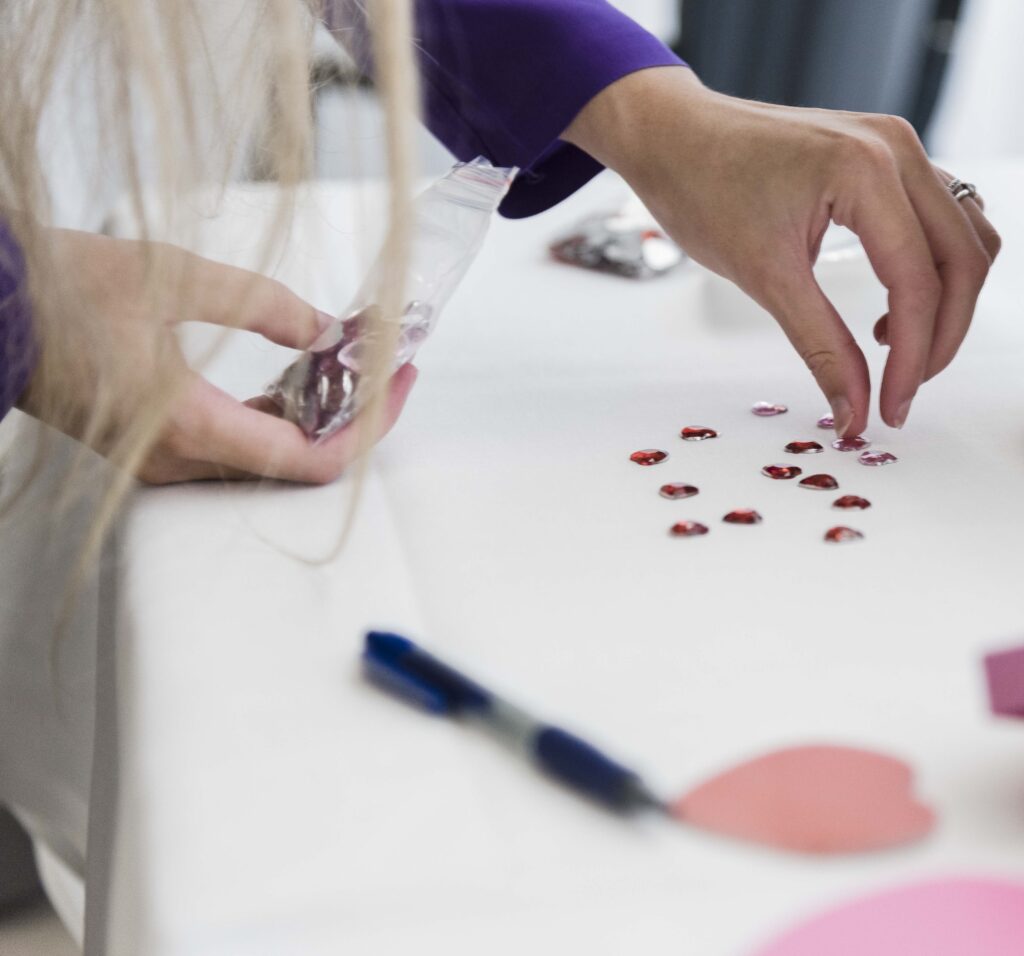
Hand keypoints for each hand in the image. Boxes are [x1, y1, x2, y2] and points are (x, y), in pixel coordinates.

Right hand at [19, 230, 416, 483]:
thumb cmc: (59, 287)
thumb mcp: (175, 276)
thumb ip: (264, 305)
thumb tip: (328, 330)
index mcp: (189, 425)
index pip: (311, 458)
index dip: (369, 424)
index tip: (399, 380)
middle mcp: (180, 459)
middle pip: (300, 462)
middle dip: (356, 414)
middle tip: (389, 364)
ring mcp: (166, 459)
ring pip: (271, 457)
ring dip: (320, 415)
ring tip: (354, 361)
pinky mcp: (158, 447)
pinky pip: (239, 446)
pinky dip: (280, 415)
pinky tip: (302, 376)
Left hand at [564, 67, 1000, 435]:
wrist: (672, 138)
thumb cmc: (701, 187)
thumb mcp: (764, 277)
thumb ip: (820, 346)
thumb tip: (854, 408)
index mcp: (867, 170)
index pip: (918, 282)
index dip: (914, 358)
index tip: (892, 408)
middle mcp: (895, 148)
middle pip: (963, 260)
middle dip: (941, 337)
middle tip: (902, 392)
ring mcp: (895, 146)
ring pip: (963, 237)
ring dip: (945, 301)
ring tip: (896, 350)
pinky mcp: (883, 157)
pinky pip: (938, 217)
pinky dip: (930, 267)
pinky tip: (891, 306)